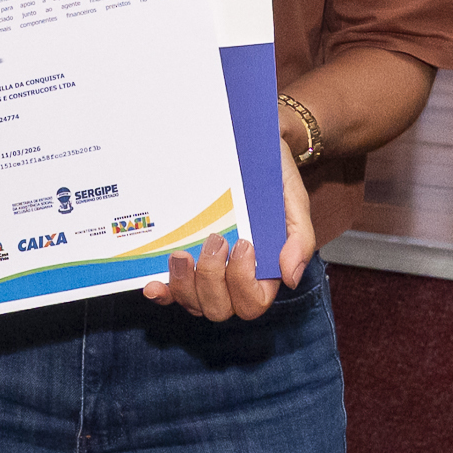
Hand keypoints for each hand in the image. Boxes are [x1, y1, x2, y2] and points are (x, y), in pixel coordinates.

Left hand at [142, 137, 314, 321]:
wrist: (251, 144)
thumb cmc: (274, 176)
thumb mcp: (294, 202)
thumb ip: (299, 239)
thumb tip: (290, 277)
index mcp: (263, 269)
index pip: (253, 302)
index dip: (242, 283)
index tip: (243, 244)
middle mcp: (232, 276)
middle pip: (219, 308)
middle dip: (211, 280)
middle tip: (215, 239)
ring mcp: (206, 270)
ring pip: (193, 302)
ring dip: (184, 285)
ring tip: (181, 254)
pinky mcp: (186, 257)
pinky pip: (172, 289)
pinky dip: (163, 291)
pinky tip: (152, 283)